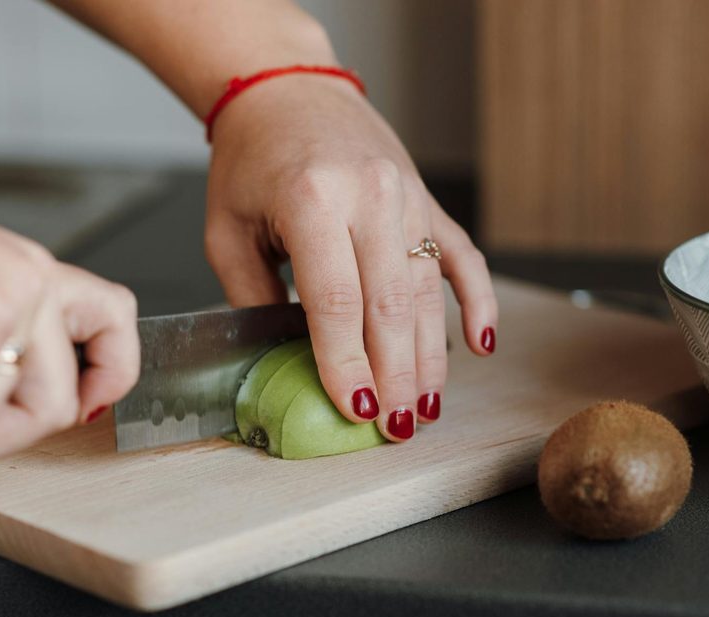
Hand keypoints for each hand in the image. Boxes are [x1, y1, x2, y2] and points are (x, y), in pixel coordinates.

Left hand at [204, 76, 497, 441]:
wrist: (288, 94)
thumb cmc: (251, 163)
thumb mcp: (227, 231)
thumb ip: (254, 298)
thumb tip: (290, 360)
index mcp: (313, 201)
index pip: (336, 304)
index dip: (348, 366)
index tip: (357, 413)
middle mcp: (370, 197)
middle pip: (390, 308)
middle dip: (395, 377)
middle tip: (398, 429)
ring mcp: (408, 197)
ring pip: (427, 293)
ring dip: (431, 357)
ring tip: (428, 407)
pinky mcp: (427, 201)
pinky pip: (462, 258)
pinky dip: (477, 302)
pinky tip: (481, 344)